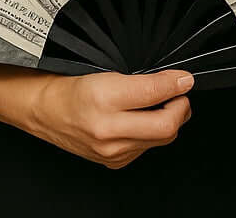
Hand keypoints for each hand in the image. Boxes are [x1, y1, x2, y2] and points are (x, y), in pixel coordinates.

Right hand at [30, 69, 193, 168]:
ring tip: (164, 105)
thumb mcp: (111, 74)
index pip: (155, 93)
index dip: (178, 83)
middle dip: (182, 107)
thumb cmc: (78, 91)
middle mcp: (108, 130)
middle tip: (180, 94)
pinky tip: (145, 120)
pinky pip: (149, 147)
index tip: (186, 78)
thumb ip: (148, 79)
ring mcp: (112, 150)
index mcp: (106, 99)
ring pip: (163, 138)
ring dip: (172, 120)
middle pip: (167, 126)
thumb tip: (180, 81)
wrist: (50, 113)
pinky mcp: (115, 161)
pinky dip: (155, 133)